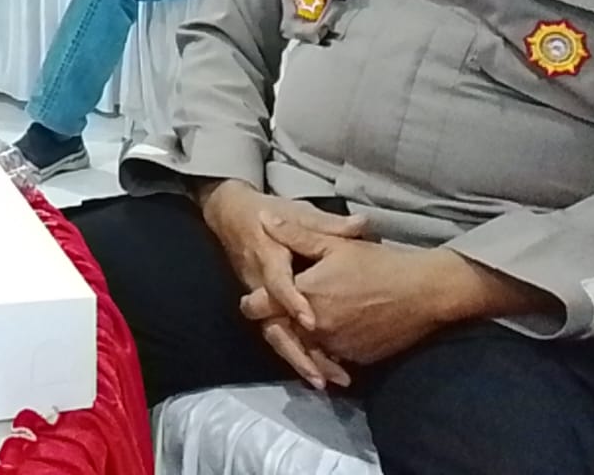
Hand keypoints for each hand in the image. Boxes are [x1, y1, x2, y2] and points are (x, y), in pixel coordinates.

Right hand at [198, 181, 368, 386]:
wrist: (230, 215)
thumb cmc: (268, 211)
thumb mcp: (298, 211)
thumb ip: (329, 224)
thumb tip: (362, 224)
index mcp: (268, 255)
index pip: (277, 283)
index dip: (292, 302)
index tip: (311, 321)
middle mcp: (259, 283)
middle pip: (272, 324)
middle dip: (296, 351)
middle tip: (322, 375)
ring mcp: (260, 299)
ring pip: (275, 335)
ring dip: (299, 360)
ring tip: (325, 382)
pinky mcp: (264, 308)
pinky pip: (279, 334)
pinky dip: (298, 354)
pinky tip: (320, 371)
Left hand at [239, 215, 465, 365]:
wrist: (425, 292)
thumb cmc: (378, 263)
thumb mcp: (334, 243)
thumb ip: (294, 234)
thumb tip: (263, 220)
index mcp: (306, 295)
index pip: (263, 306)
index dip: (254, 302)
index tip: (250, 300)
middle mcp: (317, 326)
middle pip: (281, 331)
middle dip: (274, 324)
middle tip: (269, 316)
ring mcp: (337, 346)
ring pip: (305, 347)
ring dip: (297, 340)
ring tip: (297, 329)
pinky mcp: (356, 358)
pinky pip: (330, 357)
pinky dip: (323, 350)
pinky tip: (324, 341)